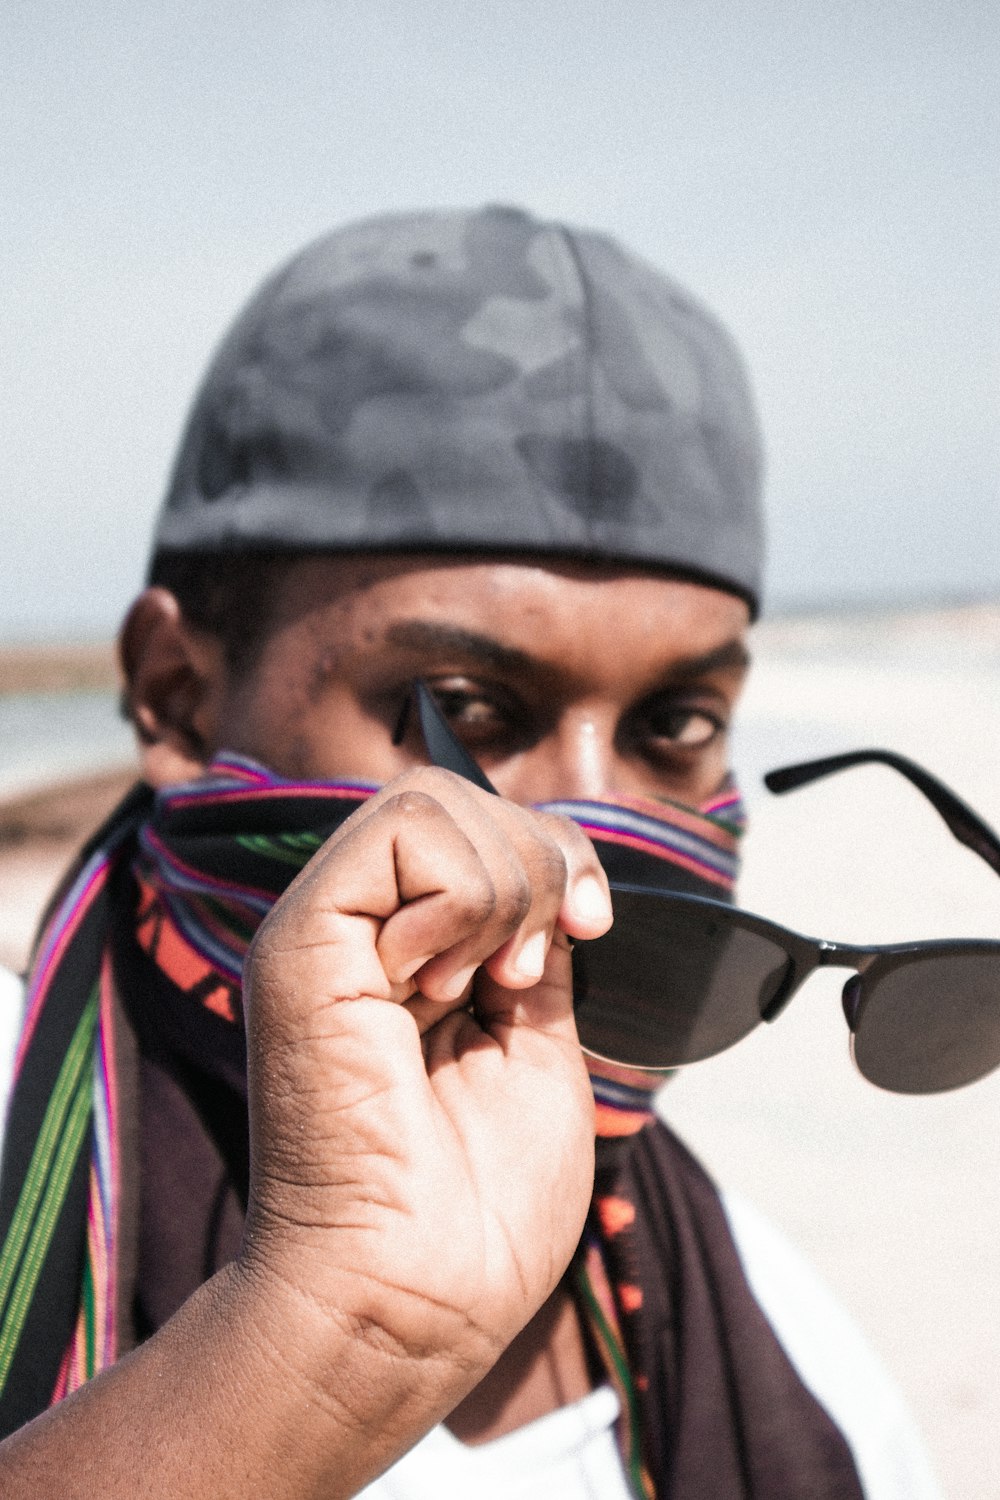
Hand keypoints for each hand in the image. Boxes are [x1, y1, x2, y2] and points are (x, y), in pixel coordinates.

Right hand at [0, 771, 611, 1498]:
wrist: (415, 1302)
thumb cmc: (477, 1208)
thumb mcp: (539, 1045)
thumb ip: (534, 949)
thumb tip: (550, 870)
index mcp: (408, 956)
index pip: (478, 827)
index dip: (553, 852)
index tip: (591, 925)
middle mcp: (358, 933)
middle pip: (457, 796)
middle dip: (536, 862)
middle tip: (522, 974)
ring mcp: (322, 931)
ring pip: (431, 799)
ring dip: (500, 889)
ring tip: (477, 990)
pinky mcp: (301, 944)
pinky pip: (400, 834)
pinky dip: (459, 897)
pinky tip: (437, 983)